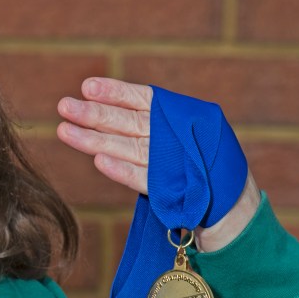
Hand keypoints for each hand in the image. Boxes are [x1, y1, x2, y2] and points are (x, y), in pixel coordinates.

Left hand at [56, 77, 259, 251]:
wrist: (234, 211)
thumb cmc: (200, 170)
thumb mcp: (178, 141)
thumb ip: (147, 127)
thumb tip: (99, 115)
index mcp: (182, 119)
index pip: (145, 100)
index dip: (116, 92)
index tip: (86, 87)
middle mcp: (180, 137)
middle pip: (130, 122)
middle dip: (95, 113)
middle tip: (64, 106)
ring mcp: (177, 165)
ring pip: (129, 148)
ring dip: (95, 140)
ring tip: (65, 130)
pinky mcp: (174, 193)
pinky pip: (143, 179)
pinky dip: (121, 171)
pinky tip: (98, 163)